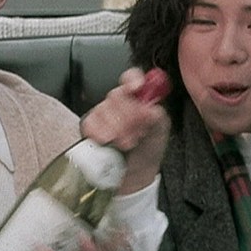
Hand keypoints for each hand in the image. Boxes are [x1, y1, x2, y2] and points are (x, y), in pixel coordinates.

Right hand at [81, 68, 170, 194]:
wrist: (135, 173)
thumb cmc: (148, 148)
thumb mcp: (161, 131)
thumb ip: (157, 116)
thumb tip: (149, 109)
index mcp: (137, 96)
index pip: (131, 78)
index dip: (132, 80)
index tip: (136, 88)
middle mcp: (118, 101)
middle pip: (116, 94)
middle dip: (128, 115)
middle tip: (138, 132)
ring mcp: (102, 112)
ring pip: (103, 110)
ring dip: (118, 129)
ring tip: (129, 143)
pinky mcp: (89, 127)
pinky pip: (90, 124)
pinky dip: (102, 135)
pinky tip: (112, 144)